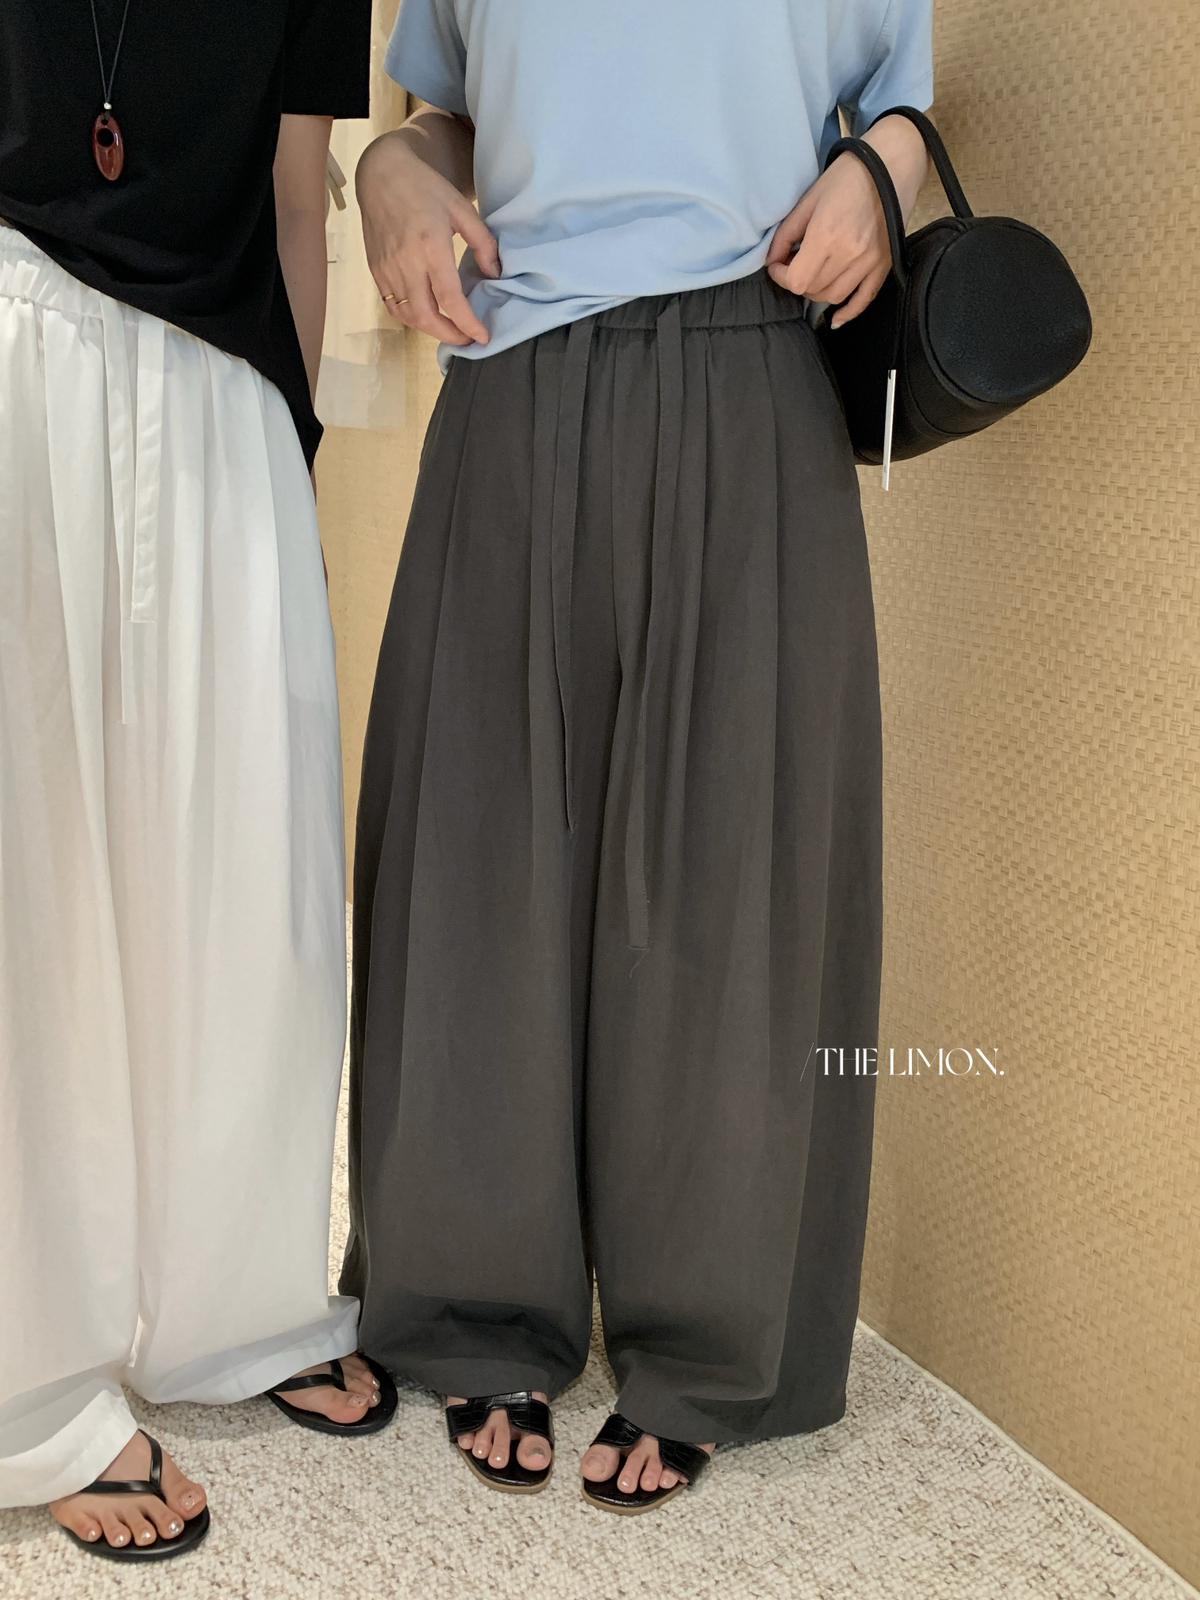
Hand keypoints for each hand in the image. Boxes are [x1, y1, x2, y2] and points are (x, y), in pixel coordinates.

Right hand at [357, 130, 499, 345]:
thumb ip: (483, 243)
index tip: (483, 337)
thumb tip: (495, 275)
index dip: (468, 324)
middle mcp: (406, 264)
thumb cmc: (425, 188)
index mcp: (431, 247)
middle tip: (467, 340)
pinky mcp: (376, 271)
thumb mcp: (461, 209)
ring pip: (409, 316)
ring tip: (450, 329)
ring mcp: (387, 270)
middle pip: (427, 317)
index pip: (450, 299)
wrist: (380, 174)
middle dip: (450, 335)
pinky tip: (428, 314)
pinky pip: (394, 306)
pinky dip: (413, 317)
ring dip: (431, 330)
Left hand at [765, 151, 891, 327]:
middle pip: (813, 290)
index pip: (796, 279)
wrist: (892, 164)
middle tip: (794, 265)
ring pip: (834, 297)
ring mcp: (870, 262)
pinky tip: (835, 319)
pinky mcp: (884, 265)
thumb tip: (773, 259)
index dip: (780, 276)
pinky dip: (847, 313)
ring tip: (813, 275)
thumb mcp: (809, 199)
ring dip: (817, 292)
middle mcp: (849, 254)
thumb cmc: (848, 176)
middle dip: (797, 281)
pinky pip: (864, 299)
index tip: (778, 265)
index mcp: (827, 235)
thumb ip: (787, 233)